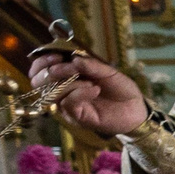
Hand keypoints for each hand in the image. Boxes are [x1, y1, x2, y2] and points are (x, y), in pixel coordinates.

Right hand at [30, 51, 147, 137]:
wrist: (135, 108)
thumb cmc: (120, 88)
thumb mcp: (107, 71)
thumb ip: (91, 65)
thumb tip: (73, 58)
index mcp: (68, 75)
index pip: (41, 68)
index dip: (42, 61)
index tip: (55, 56)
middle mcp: (63, 90)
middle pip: (39, 81)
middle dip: (50, 72)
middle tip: (69, 68)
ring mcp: (68, 104)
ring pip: (52, 92)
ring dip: (69, 82)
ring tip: (90, 81)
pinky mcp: (76, 117)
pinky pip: (67, 103)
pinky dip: (79, 93)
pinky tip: (94, 90)